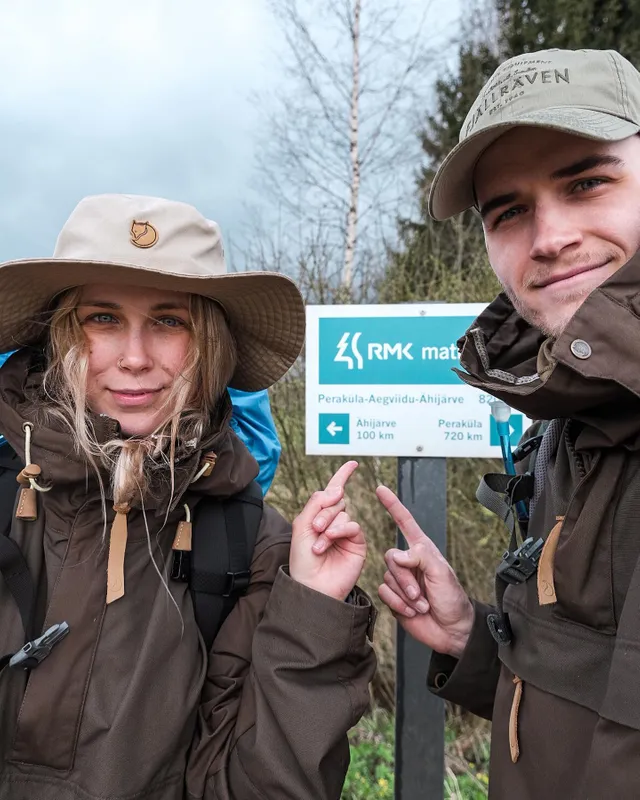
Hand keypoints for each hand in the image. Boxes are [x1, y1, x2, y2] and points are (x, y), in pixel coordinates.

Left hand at [290, 462, 365, 600]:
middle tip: (315, 528)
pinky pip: (353, 525)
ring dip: (329, 524)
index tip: (353, 463)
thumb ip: (316, 503)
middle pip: (336, 500)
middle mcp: (334, 522)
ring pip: (343, 512)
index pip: (332, 492)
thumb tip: (336, 489)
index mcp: (319, 516)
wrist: (312, 586)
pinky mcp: (357, 543)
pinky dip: (340, 530)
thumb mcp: (301, 526)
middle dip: (324, 511)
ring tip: (319, 543)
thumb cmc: (302, 560)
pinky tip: (329, 541)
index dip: (342, 476)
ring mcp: (346, 533)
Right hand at [376, 485, 473, 658]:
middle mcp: (409, 562)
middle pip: (390, 557)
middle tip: (421, 594)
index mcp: (422, 550)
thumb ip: (419, 557)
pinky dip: (398, 604)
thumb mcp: (441, 572)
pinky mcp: (394, 598)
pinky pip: (384, 593)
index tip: (380, 489)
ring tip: (421, 604)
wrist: (451, 630)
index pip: (404, 522)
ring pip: (387, 578)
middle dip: (405, 579)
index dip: (392, 505)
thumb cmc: (453, 598)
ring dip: (405, 595)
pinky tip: (412, 611)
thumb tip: (396, 555)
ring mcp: (400, 580)